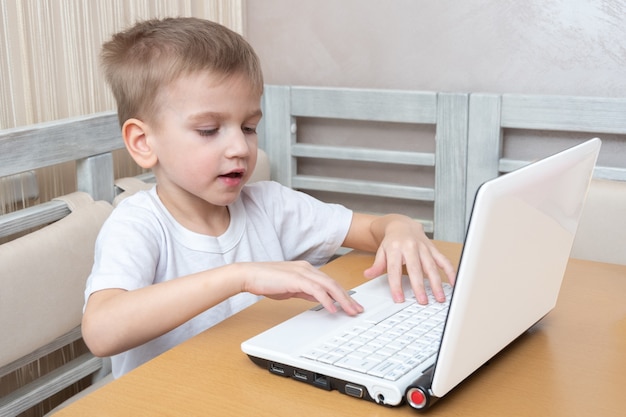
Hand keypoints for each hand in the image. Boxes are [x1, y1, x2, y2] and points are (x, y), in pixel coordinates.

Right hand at [240, 260, 363, 314]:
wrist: (249, 275)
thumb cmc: (266, 281)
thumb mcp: (291, 288)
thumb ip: (305, 291)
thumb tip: (318, 299)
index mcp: (307, 270)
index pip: (330, 282)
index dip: (343, 294)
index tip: (351, 305)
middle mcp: (308, 269)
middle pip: (334, 284)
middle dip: (347, 298)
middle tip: (357, 309)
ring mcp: (302, 273)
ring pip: (329, 286)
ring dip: (342, 299)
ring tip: (350, 311)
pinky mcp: (296, 279)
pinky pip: (316, 290)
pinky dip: (326, 300)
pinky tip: (332, 309)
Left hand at [363, 216, 455, 304]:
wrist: (402, 224)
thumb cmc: (392, 241)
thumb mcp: (381, 251)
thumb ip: (377, 265)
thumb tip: (367, 275)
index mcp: (395, 248)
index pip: (394, 269)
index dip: (396, 285)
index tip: (399, 299)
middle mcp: (410, 247)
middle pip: (415, 269)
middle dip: (419, 286)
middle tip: (422, 301)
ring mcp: (423, 247)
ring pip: (431, 266)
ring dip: (436, 283)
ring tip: (439, 297)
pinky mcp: (433, 248)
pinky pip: (443, 260)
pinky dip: (449, 271)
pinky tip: (453, 283)